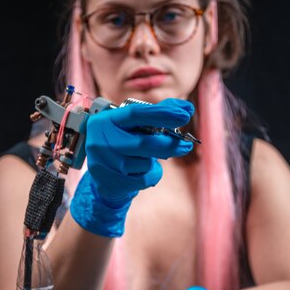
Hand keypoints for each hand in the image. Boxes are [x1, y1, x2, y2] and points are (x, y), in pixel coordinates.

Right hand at [70, 98, 194, 236]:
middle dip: (168, 144)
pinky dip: (153, 175)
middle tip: (185, 145)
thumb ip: (158, 114)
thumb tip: (188, 108)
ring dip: (155, 162)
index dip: (162, 113)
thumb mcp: (132, 125)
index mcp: (106, 120)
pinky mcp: (111, 181)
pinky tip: (144, 171)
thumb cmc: (122, 141)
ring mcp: (105, 163)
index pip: (136, 113)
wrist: (101, 174)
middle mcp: (102, 140)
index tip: (184, 114)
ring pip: (144, 163)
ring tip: (147, 158)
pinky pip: (144, 179)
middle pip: (143, 143)